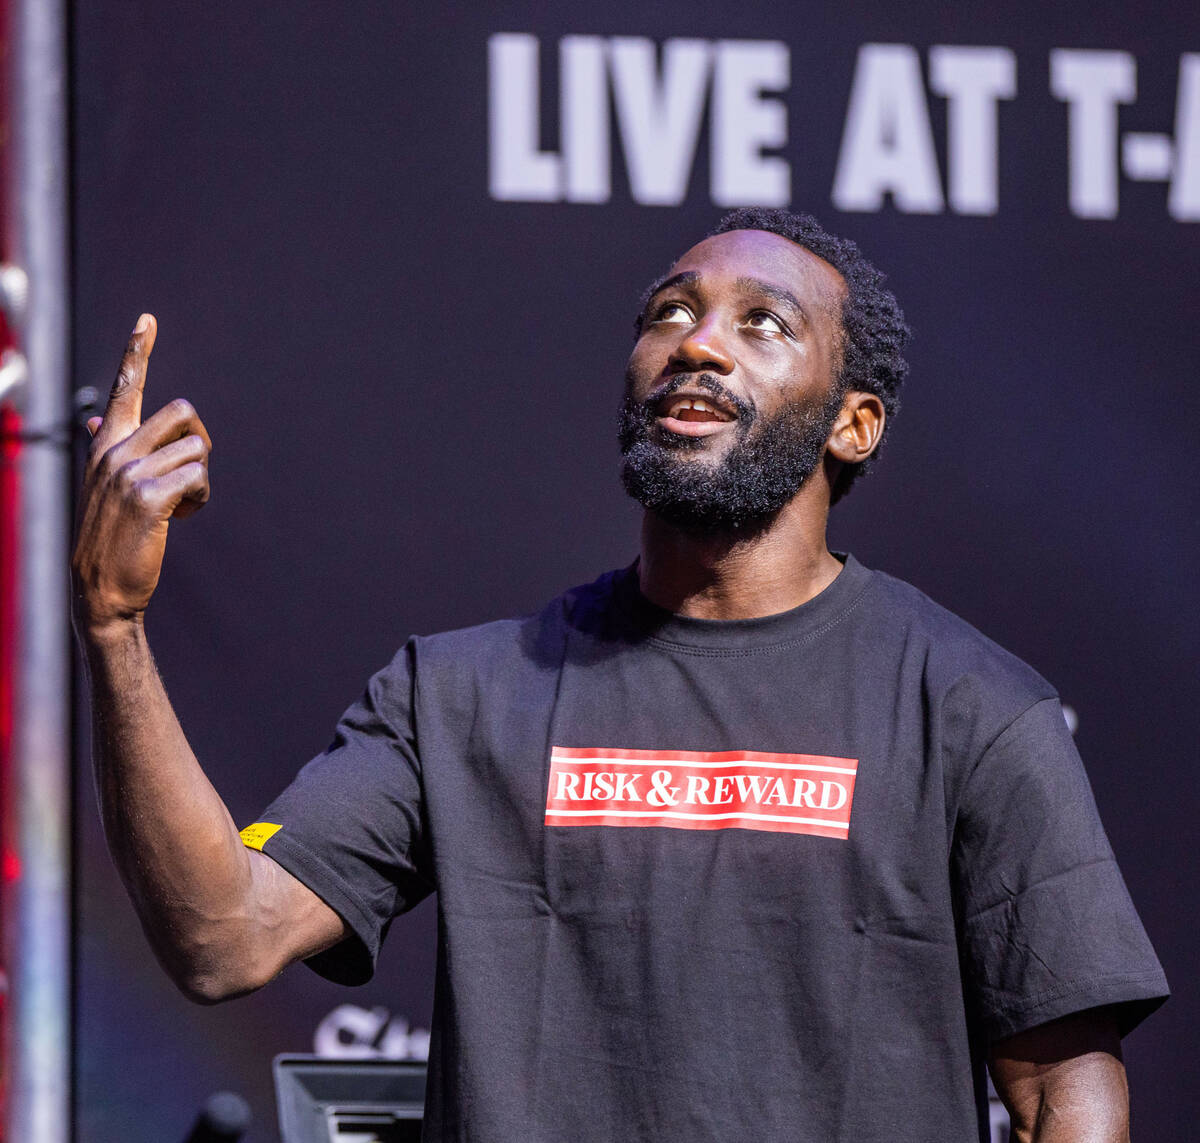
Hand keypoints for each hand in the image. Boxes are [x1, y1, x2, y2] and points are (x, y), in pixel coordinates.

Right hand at [72, 314, 211, 634]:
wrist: (101, 590)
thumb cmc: (112, 536)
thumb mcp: (104, 486)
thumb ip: (107, 447)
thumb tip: (97, 414)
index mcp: (106, 443)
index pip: (123, 387)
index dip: (136, 351)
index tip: (147, 319)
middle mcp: (114, 450)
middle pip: (183, 412)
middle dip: (201, 442)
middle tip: (190, 475)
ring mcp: (128, 472)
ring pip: (197, 449)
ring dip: (201, 479)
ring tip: (180, 505)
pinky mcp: (148, 496)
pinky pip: (198, 477)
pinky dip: (200, 498)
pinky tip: (182, 517)